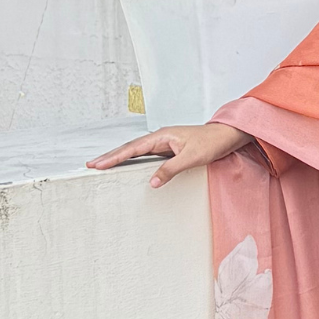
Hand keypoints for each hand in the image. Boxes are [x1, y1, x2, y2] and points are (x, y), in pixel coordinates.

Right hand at [86, 122, 251, 187]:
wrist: (226, 137)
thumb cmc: (211, 143)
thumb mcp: (191, 158)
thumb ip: (170, 170)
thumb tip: (152, 182)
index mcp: (162, 136)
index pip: (133, 148)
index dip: (114, 156)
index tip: (98, 163)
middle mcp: (160, 137)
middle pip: (130, 148)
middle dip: (110, 156)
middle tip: (92, 165)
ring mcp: (164, 143)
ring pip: (136, 151)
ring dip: (120, 158)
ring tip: (103, 166)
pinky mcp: (169, 149)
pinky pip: (146, 155)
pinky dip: (134, 160)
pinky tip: (128, 166)